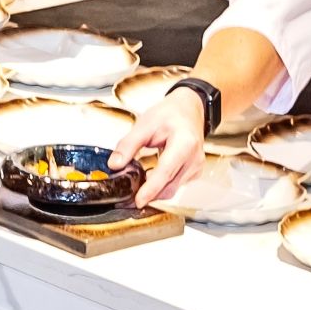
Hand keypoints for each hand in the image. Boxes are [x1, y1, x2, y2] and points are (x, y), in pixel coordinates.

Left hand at [115, 83, 209, 203]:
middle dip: (148, 193)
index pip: (165, 172)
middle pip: (168, 186)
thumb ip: (128, 145)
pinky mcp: (194, 173)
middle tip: (127, 195)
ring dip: (153, 190)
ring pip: (171, 189)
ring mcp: (196, 167)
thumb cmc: (170, 114)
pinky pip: (175, 186)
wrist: (189, 109)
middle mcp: (194, 158)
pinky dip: (160, 186)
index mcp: (184, 143)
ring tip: (136, 183)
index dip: (151, 189)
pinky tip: (149, 177)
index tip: (138, 200)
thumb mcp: (144, 124)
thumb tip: (114, 165)